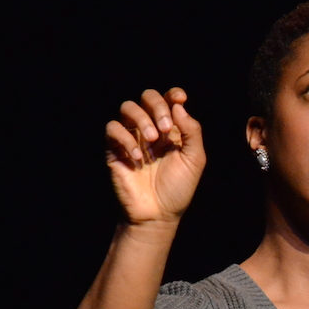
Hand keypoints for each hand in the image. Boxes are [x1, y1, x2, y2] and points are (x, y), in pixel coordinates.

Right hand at [105, 87, 205, 224]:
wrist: (158, 214)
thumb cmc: (178, 188)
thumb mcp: (195, 159)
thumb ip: (192, 131)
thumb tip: (179, 105)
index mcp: (172, 129)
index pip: (169, 99)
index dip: (173, 94)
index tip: (180, 98)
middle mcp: (151, 129)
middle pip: (147, 97)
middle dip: (157, 106)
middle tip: (165, 129)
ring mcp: (132, 137)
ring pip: (127, 107)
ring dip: (142, 118)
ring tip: (152, 140)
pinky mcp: (115, 149)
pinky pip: (113, 129)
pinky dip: (126, 138)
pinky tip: (138, 157)